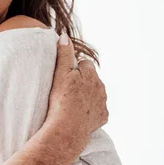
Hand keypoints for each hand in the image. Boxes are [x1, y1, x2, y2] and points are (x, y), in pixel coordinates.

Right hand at [47, 32, 108, 146]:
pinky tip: (79, 113)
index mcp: (91, 74)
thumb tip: (64, 36)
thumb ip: (64, 54)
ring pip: (96, 94)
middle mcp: (101, 87)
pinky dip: (90, 110)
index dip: (75, 69)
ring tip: (72, 102)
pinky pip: (97, 110)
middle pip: (92, 79)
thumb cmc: (62, 100)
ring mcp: (103, 103)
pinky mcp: (102, 117)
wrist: (67, 128)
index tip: (66, 76)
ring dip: (87, 95)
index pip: (85, 64)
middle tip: (68, 89)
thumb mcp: (60, 73)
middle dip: (83, 81)